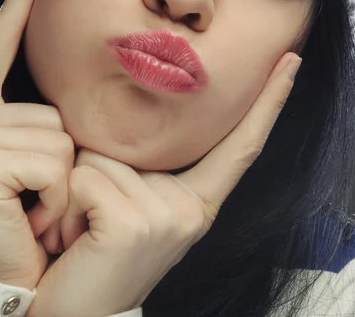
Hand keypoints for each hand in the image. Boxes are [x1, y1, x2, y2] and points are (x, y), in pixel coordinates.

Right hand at [0, 0, 73, 289]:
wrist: (6, 276)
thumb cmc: (29, 215)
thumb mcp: (41, 157)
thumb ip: (51, 117)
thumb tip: (82, 82)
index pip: (4, 41)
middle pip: (55, 106)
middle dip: (61, 156)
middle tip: (34, 193)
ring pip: (59, 133)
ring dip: (60, 177)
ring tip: (31, 203)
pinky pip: (52, 159)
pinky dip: (55, 192)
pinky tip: (26, 211)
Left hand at [27, 52, 301, 316]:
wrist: (74, 313)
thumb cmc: (96, 252)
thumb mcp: (133, 203)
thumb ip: (144, 164)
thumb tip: (129, 112)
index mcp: (196, 201)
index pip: (239, 144)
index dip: (267, 102)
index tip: (288, 62)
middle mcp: (191, 208)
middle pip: (136, 137)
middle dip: (98, 168)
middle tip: (93, 222)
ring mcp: (168, 217)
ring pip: (101, 156)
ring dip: (78, 189)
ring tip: (85, 231)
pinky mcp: (135, 226)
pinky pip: (84, 179)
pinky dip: (66, 203)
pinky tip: (75, 236)